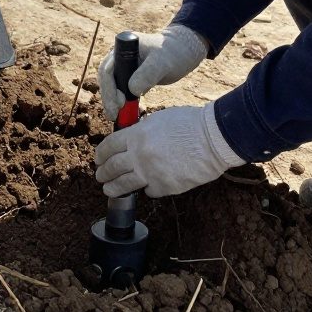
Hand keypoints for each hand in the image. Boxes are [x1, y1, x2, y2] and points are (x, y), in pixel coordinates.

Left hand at [94, 103, 244, 197]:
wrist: (213, 139)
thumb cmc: (190, 124)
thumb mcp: (159, 119)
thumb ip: (142, 131)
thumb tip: (132, 139)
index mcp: (137, 135)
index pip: (109, 146)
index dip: (101, 153)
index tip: (98, 158)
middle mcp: (139, 155)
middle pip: (112, 167)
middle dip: (103, 173)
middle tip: (100, 176)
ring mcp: (150, 173)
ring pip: (124, 184)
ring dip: (113, 188)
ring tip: (109, 190)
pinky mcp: (164, 187)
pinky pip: (148, 191)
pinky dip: (146, 189)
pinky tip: (147, 187)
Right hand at [97, 24, 207, 120]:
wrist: (183, 51)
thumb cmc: (174, 52)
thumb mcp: (162, 63)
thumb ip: (147, 74)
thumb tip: (131, 90)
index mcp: (122, 48)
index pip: (107, 70)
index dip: (109, 88)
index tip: (119, 103)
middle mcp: (119, 56)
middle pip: (107, 80)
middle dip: (109, 99)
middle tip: (115, 116)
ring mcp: (124, 66)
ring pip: (113, 87)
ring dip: (115, 103)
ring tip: (120, 118)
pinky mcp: (131, 76)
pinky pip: (122, 91)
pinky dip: (124, 103)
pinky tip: (130, 113)